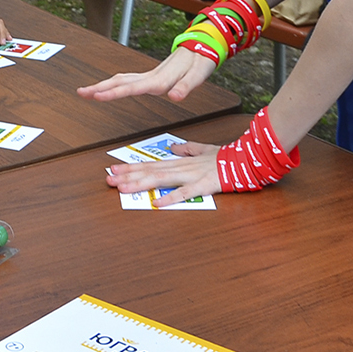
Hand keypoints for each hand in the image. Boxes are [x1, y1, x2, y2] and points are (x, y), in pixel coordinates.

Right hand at [76, 45, 216, 103]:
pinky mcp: (151, 76)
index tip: (97, 96)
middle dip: (98, 88)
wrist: (202, 46)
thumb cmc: (200, 61)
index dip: (113, 93)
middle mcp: (151, 76)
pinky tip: (107, 88)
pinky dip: (113, 84)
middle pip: (119, 82)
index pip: (132, 87)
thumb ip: (186, 86)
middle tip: (80, 93)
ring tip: (86, 92)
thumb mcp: (198, 74)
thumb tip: (175, 96)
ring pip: (121, 80)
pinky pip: (127, 80)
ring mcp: (149, 75)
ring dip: (102, 86)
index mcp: (160, 78)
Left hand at [103, 141, 221, 204]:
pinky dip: (171, 198)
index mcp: (179, 162)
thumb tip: (173, 148)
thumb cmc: (224, 157)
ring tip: (122, 188)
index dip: (131, 168)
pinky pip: (185, 193)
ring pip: (160, 180)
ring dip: (140, 184)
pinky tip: (158, 203)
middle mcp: (180, 167)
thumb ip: (187, 149)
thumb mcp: (202, 149)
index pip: (150, 165)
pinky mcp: (203, 185)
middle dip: (128, 176)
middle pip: (149, 172)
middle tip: (109, 179)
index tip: (114, 170)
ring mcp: (190, 176)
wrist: (243, 160)